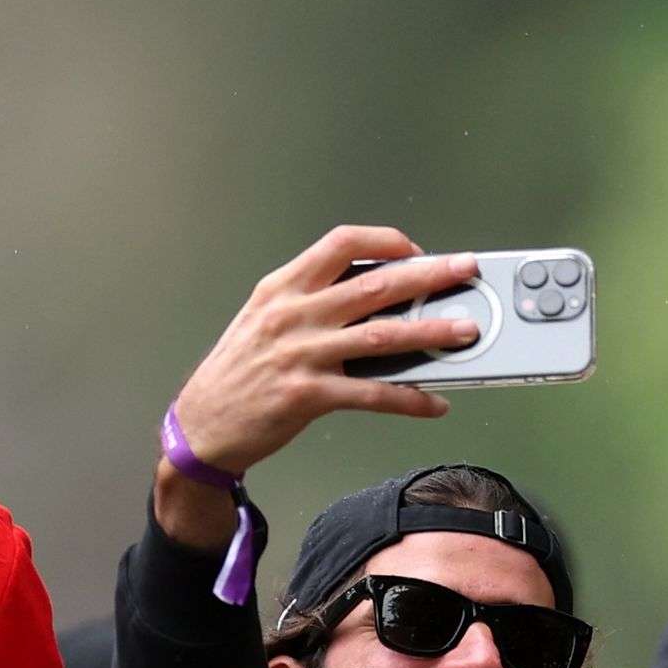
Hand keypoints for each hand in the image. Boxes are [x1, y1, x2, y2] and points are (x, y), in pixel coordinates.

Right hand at [154, 228, 481, 527]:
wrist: (201, 426)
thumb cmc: (236, 374)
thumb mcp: (262, 320)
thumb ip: (310, 302)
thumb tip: (373, 298)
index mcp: (282, 289)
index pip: (340, 243)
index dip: (384, 241)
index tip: (414, 249)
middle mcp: (293, 315)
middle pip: (374, 285)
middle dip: (428, 275)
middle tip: (464, 270)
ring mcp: (301, 355)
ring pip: (381, 337)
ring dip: (431, 333)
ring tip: (465, 333)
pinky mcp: (308, 396)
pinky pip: (371, 394)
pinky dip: (409, 399)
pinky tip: (433, 403)